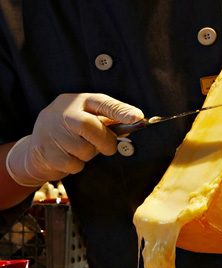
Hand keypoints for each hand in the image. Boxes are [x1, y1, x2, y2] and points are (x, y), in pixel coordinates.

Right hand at [6, 93, 142, 186]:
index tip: (138, 117)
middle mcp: (63, 112)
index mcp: (77, 101)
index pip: (102, 102)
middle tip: (108, 147)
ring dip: (89, 155)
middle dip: (105, 141)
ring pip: (84, 149)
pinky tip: (68, 158)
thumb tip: (132, 126)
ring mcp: (52, 131)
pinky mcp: (47, 152)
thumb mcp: (87, 121)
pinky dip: (77, 165)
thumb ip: (108, 123)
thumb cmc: (71, 134)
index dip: (121, 110)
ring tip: (79, 149)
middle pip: (89, 126)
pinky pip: (74, 164)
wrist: (36, 150)